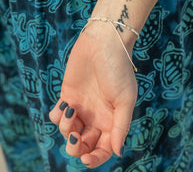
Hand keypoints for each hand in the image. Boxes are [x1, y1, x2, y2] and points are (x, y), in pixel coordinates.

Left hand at [49, 21, 137, 167]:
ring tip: (70, 111)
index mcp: (112, 119)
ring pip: (69, 132)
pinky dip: (57, 116)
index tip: (86, 159)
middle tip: (74, 139)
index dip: (95, 158)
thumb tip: (118, 152)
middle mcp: (96, 116)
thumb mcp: (125, 99)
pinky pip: (57, 116)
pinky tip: (65, 105)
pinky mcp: (68, 96)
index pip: (104, 148)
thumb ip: (121, 125)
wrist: (103, 43)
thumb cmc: (118, 70)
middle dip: (76, 148)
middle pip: (84, 144)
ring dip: (66, 129)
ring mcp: (81, 107)